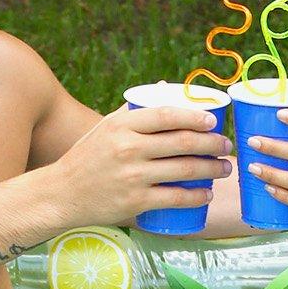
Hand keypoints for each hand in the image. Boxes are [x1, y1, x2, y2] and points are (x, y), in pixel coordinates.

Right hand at [46, 106, 232, 227]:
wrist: (61, 194)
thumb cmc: (87, 158)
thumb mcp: (106, 128)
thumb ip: (135, 110)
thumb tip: (166, 86)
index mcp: (122, 125)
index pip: (168, 115)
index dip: (196, 117)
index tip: (214, 121)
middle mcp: (128, 148)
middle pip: (183, 142)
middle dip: (213, 143)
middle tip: (226, 145)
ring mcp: (133, 176)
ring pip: (185, 170)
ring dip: (212, 169)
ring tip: (224, 168)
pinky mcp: (136, 201)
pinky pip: (176, 198)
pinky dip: (197, 196)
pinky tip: (207, 194)